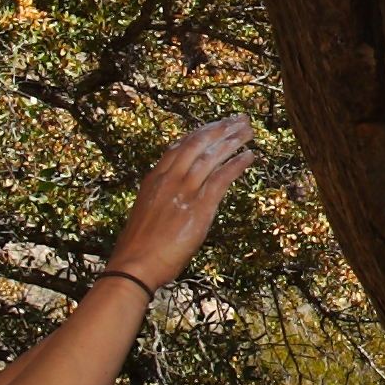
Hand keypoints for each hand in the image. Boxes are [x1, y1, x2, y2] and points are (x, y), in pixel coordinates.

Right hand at [103, 116, 258, 291]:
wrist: (134, 265)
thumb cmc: (139, 247)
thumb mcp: (146, 212)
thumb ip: (162, 197)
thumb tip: (175, 195)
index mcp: (155, 179)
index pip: (180, 146)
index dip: (201, 132)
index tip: (216, 124)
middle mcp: (169, 179)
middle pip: (198, 144)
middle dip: (220, 128)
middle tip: (239, 119)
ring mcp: (184, 191)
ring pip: (211, 156)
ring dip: (232, 141)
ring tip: (249, 130)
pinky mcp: (199, 207)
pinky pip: (221, 178)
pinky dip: (237, 164)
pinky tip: (250, 156)